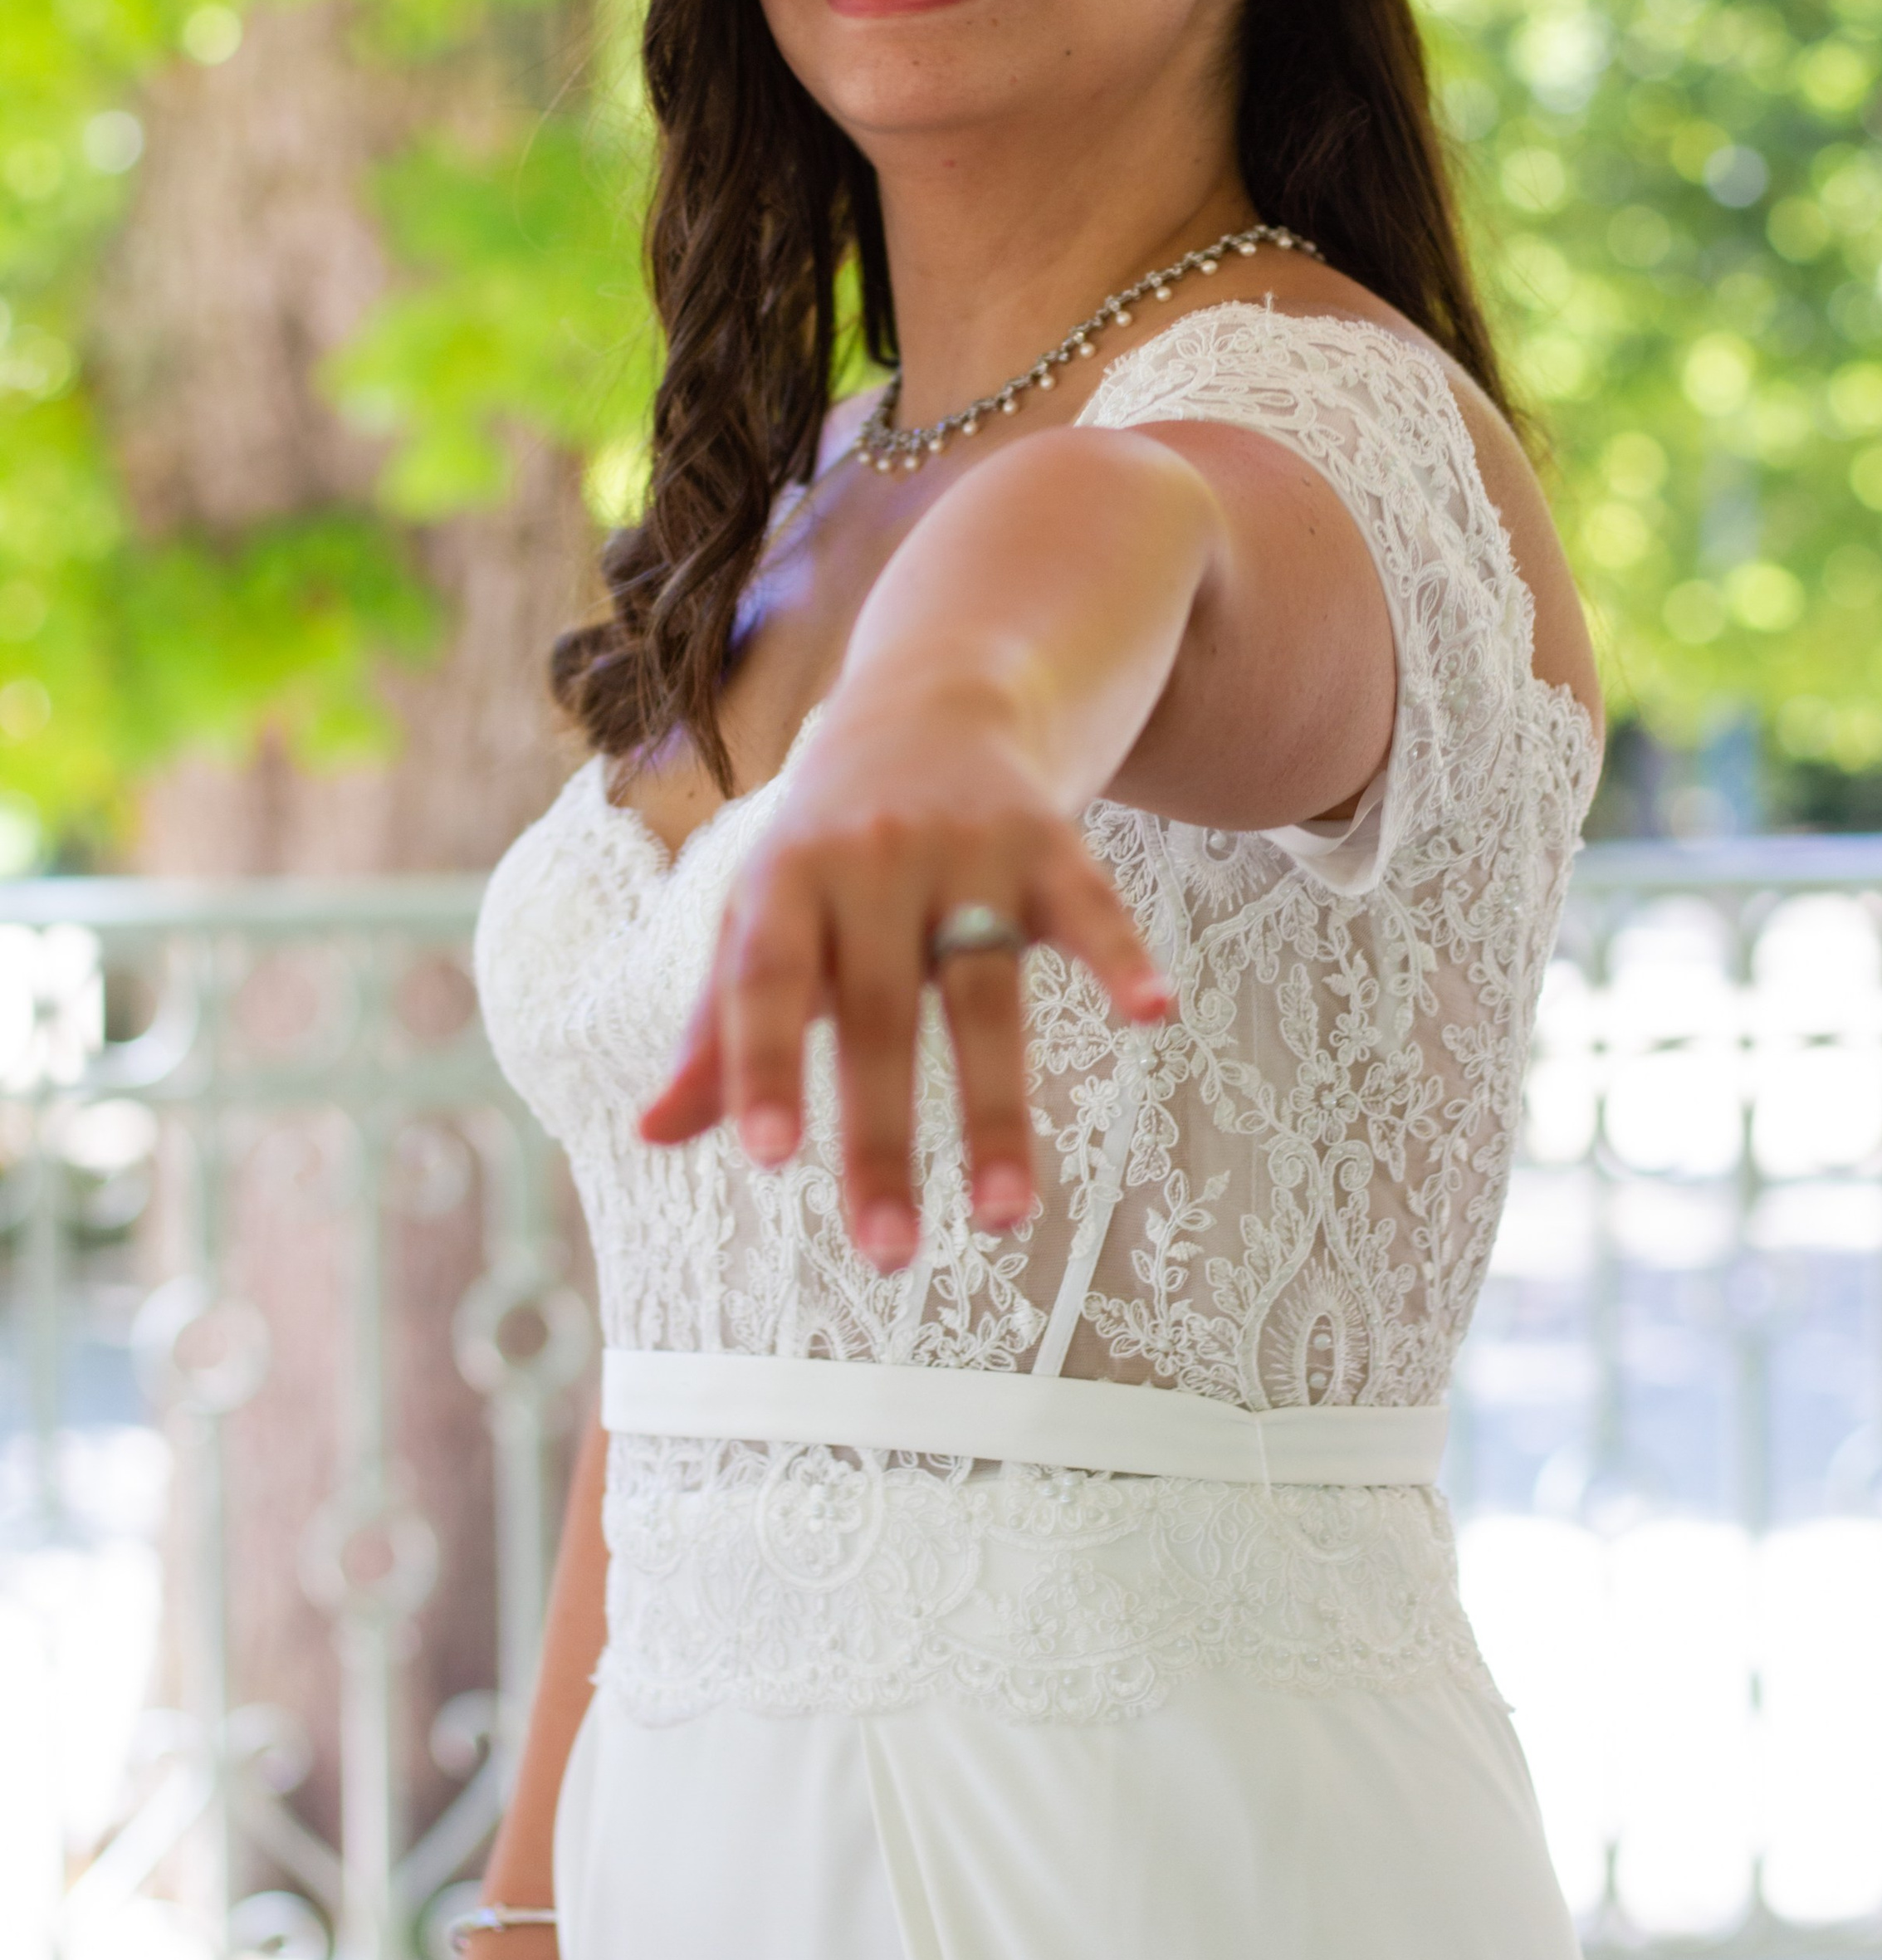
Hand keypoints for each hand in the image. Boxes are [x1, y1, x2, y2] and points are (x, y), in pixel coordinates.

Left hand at [638, 689, 1169, 1267]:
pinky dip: (1121, 956)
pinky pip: (1089, 906)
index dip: (766, 1063)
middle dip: (882, 1138)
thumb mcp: (760, 915)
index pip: (768, 979)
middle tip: (886, 1253)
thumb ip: (716, 1029)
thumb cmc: (826, 850)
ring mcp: (965, 848)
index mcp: (784, 880)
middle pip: (878, 1012)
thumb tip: (650, 1133)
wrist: (930, 706)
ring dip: (996, 1109)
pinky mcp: (1048, 841)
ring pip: (983, 990)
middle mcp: (871, 859)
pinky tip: (1152, 1014)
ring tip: (1002, 1217)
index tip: (769, 1157)